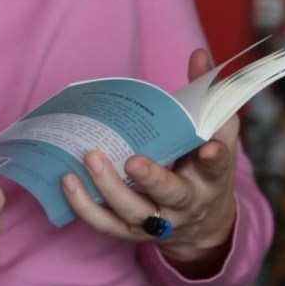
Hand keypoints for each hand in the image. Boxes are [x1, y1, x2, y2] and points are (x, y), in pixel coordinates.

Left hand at [61, 48, 238, 274]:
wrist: (203, 225)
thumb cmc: (205, 167)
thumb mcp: (216, 134)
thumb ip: (207, 96)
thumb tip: (198, 54)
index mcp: (211, 178)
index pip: (217, 167)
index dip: (214, 157)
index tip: (210, 148)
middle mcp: (187, 204)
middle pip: (171, 194)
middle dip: (152, 178)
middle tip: (131, 159)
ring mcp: (158, 221)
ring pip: (133, 212)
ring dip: (109, 188)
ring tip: (89, 159)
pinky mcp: (132, 231)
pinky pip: (106, 224)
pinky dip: (84, 206)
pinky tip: (67, 181)